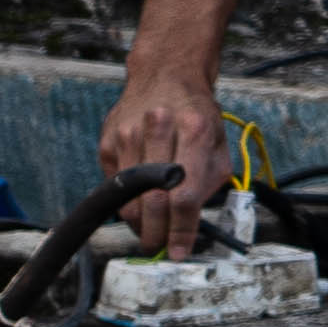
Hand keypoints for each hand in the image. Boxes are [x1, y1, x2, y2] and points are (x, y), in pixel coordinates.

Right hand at [97, 67, 220, 258]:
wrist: (166, 75)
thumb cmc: (196, 113)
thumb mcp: (218, 142)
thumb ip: (211, 181)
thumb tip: (193, 224)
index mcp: (195, 130)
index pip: (185, 196)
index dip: (181, 231)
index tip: (179, 251)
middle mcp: (159, 129)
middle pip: (153, 202)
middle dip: (157, 234)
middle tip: (159, 247)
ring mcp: (128, 134)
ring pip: (129, 198)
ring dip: (139, 222)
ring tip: (149, 228)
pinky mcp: (108, 140)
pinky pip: (114, 185)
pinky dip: (126, 199)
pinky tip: (138, 196)